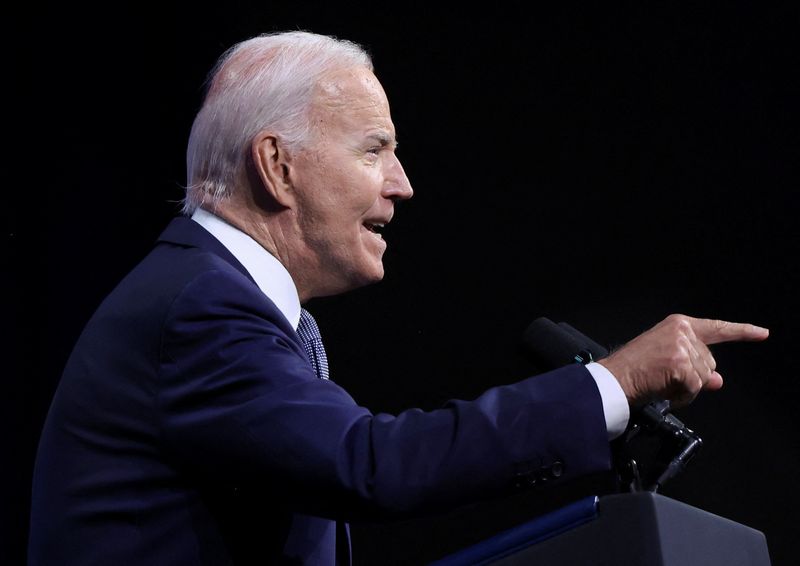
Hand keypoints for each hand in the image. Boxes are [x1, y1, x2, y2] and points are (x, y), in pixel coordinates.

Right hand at [598, 314, 768, 407]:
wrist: (613, 379)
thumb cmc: (633, 369)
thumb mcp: (668, 362)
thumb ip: (696, 367)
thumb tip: (717, 380)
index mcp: (678, 325)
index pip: (716, 328)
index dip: (742, 332)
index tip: (762, 333)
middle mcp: (682, 331)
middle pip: (710, 362)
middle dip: (694, 376)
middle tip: (665, 378)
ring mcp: (682, 347)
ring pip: (704, 377)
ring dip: (686, 388)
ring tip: (661, 384)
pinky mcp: (681, 364)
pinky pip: (695, 388)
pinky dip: (682, 396)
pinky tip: (664, 391)